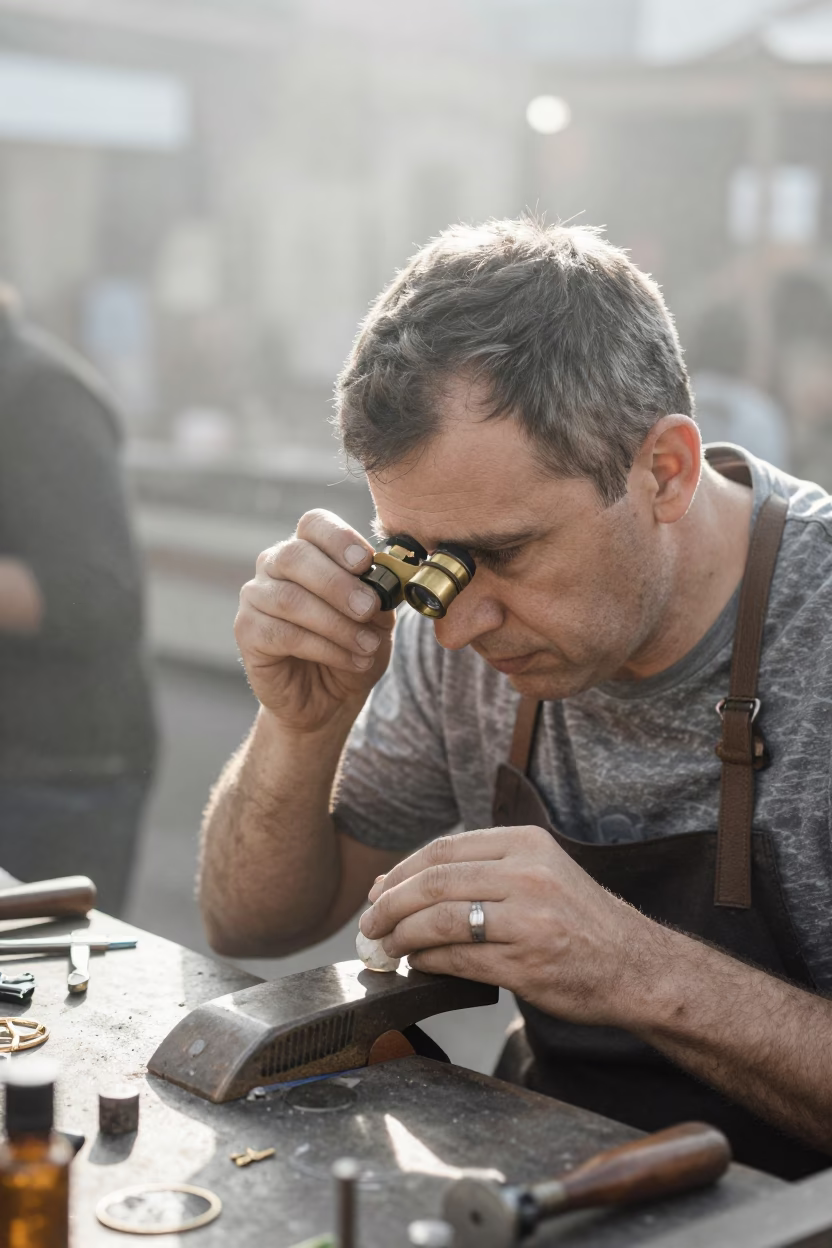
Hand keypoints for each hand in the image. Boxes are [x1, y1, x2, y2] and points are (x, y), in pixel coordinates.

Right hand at [235, 509, 394, 732]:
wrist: (329, 697)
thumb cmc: (352, 645)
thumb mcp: (378, 618)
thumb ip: (380, 593)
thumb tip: (386, 580)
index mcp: (308, 549)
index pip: (314, 524)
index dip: (339, 539)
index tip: (365, 563)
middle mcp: (274, 565)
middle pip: (296, 556)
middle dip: (338, 584)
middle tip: (368, 608)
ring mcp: (256, 596)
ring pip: (290, 599)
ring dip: (336, 624)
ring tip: (368, 646)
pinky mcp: (247, 631)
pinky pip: (283, 634)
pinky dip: (325, 648)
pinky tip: (351, 660)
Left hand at [359, 826, 659, 1027]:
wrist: (637, 967)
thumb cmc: (581, 920)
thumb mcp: (541, 872)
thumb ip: (482, 870)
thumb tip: (404, 882)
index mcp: (526, 844)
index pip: (444, 849)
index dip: (401, 871)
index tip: (378, 890)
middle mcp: (527, 875)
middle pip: (434, 882)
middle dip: (390, 904)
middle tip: (370, 924)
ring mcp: (528, 920)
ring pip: (440, 921)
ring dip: (402, 936)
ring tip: (387, 947)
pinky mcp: (526, 964)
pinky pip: (459, 960)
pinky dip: (429, 963)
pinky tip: (420, 965)